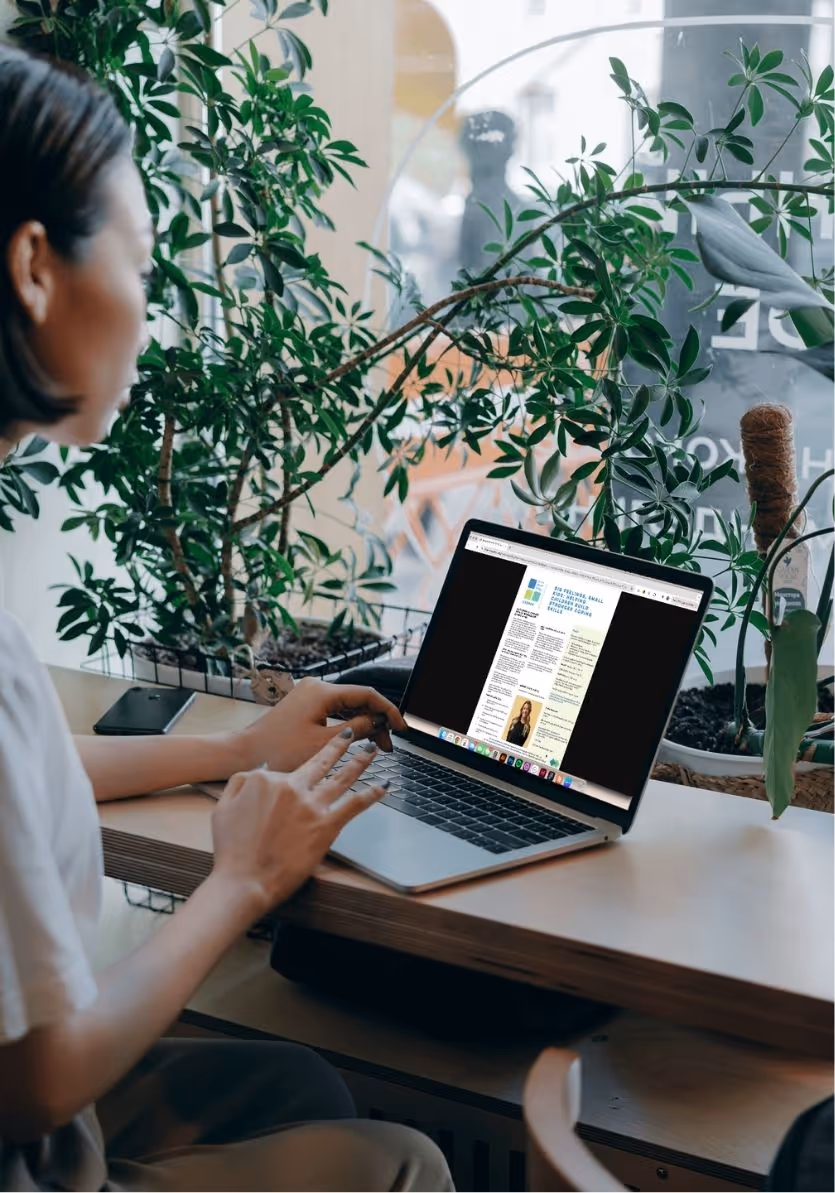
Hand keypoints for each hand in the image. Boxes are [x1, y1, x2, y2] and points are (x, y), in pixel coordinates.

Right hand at [211, 729, 386, 914]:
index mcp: (266, 779)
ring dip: (359, 761)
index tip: (300, 778)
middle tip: (351, 735)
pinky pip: (354, 804)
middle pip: (320, 761)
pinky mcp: (326, 826)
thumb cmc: (232, 851)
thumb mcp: (222, 808)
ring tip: (372, 750)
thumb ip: (239, 784)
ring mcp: (311, 805)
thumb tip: (258, 771)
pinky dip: (371, 794)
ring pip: (342, 777)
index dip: (293, 777)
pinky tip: (383, 786)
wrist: (244, 881)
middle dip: (339, 745)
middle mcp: (291, 787)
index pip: (287, 770)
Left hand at [227, 676, 405, 773]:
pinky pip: (335, 711)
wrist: (243, 753)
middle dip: (377, 720)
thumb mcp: (323, 744)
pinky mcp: (305, 707)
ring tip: (378, 746)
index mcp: (322, 691)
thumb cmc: (277, 751)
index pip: (367, 694)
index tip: (401, 727)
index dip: (388, 711)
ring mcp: (310, 696)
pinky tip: (359, 740)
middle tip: (389, 745)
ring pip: (348, 706)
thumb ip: (356, 730)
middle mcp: (316, 688)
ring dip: (364, 724)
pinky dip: (349, 725)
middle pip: (358, 699)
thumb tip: (378, 723)